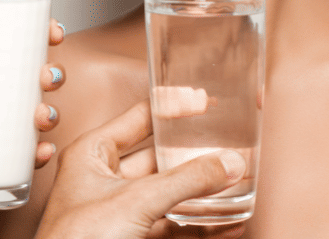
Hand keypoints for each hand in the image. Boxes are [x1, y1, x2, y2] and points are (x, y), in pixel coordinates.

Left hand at [0, 19, 66, 210]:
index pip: (11, 46)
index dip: (39, 36)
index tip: (53, 32)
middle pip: (34, 79)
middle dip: (52, 74)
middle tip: (46, 77)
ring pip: (36, 114)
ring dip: (49, 112)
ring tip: (41, 117)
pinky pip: (24, 155)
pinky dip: (39, 153)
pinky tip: (41, 152)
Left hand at [34, 101, 247, 238]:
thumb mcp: (136, 201)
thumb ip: (186, 180)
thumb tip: (227, 163)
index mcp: (92, 153)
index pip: (140, 117)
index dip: (173, 107)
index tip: (207, 101)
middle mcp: (103, 178)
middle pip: (159, 156)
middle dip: (194, 153)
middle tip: (227, 143)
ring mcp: (118, 211)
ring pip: (168, 193)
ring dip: (201, 191)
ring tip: (236, 181)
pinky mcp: (131, 238)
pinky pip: (171, 225)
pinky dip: (199, 224)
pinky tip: (227, 222)